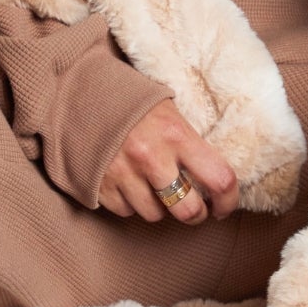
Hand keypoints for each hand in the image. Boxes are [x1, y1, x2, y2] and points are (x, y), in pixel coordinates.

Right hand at [97, 100, 239, 222]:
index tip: (224, 206)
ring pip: (155, 215)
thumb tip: (213, 175)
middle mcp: (152, 157)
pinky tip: (130, 185)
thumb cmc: (132, 101)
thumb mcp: (168, 109)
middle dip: (196, 215)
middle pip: (188, 210)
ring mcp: (124, 173)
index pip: (220, 179)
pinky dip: (130, 204)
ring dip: (160, 207)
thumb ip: (189, 140)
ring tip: (156, 189)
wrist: (79, 92)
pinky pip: (126, 212)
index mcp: (176, 134)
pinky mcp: (100, 185)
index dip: (229, 201)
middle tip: (195, 209)